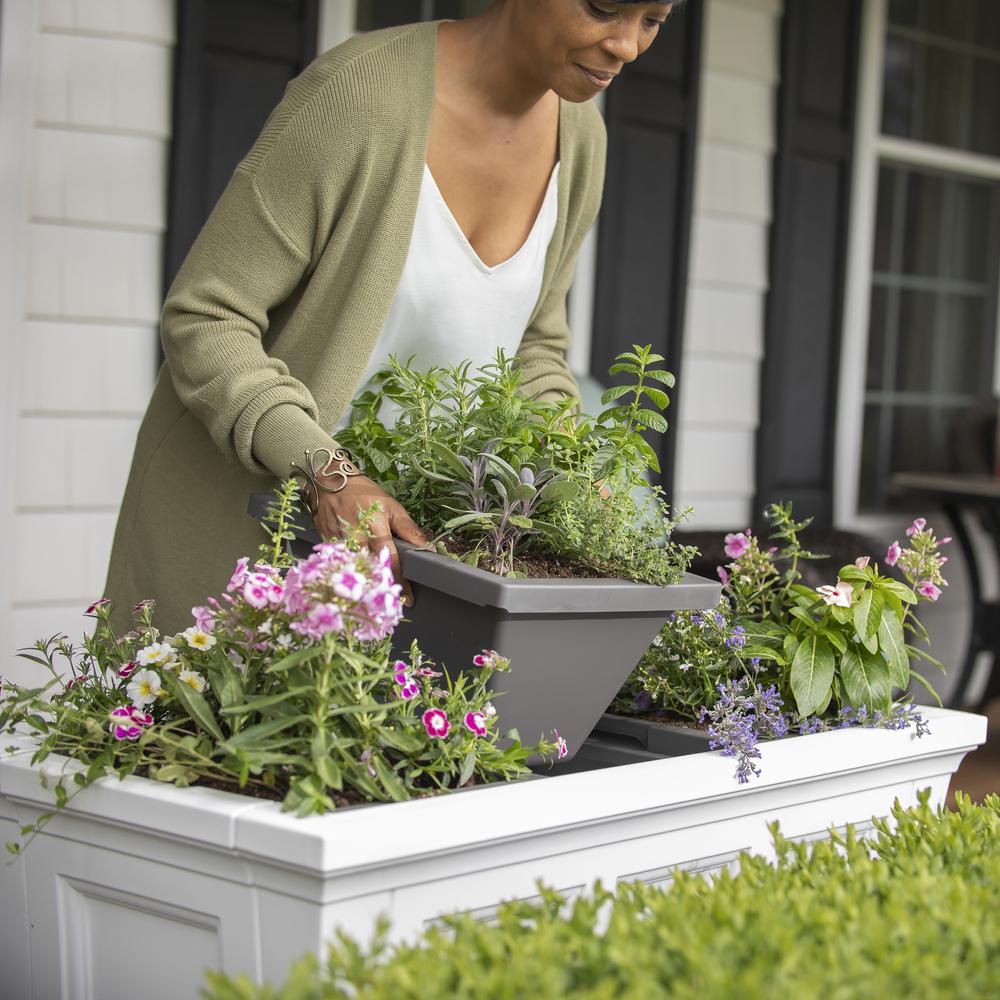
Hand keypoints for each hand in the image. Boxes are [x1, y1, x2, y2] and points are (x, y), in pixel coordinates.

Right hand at [311, 475, 427, 604]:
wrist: (328, 483)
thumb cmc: (363, 493)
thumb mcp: (390, 505)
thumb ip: (407, 528)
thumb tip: (424, 546)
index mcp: (375, 527)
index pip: (390, 559)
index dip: (400, 580)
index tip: (408, 597)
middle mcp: (355, 538)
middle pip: (371, 570)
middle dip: (383, 588)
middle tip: (394, 603)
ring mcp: (338, 544)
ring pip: (355, 571)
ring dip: (367, 585)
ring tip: (377, 598)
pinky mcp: (326, 546)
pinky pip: (341, 566)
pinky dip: (351, 575)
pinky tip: (358, 584)